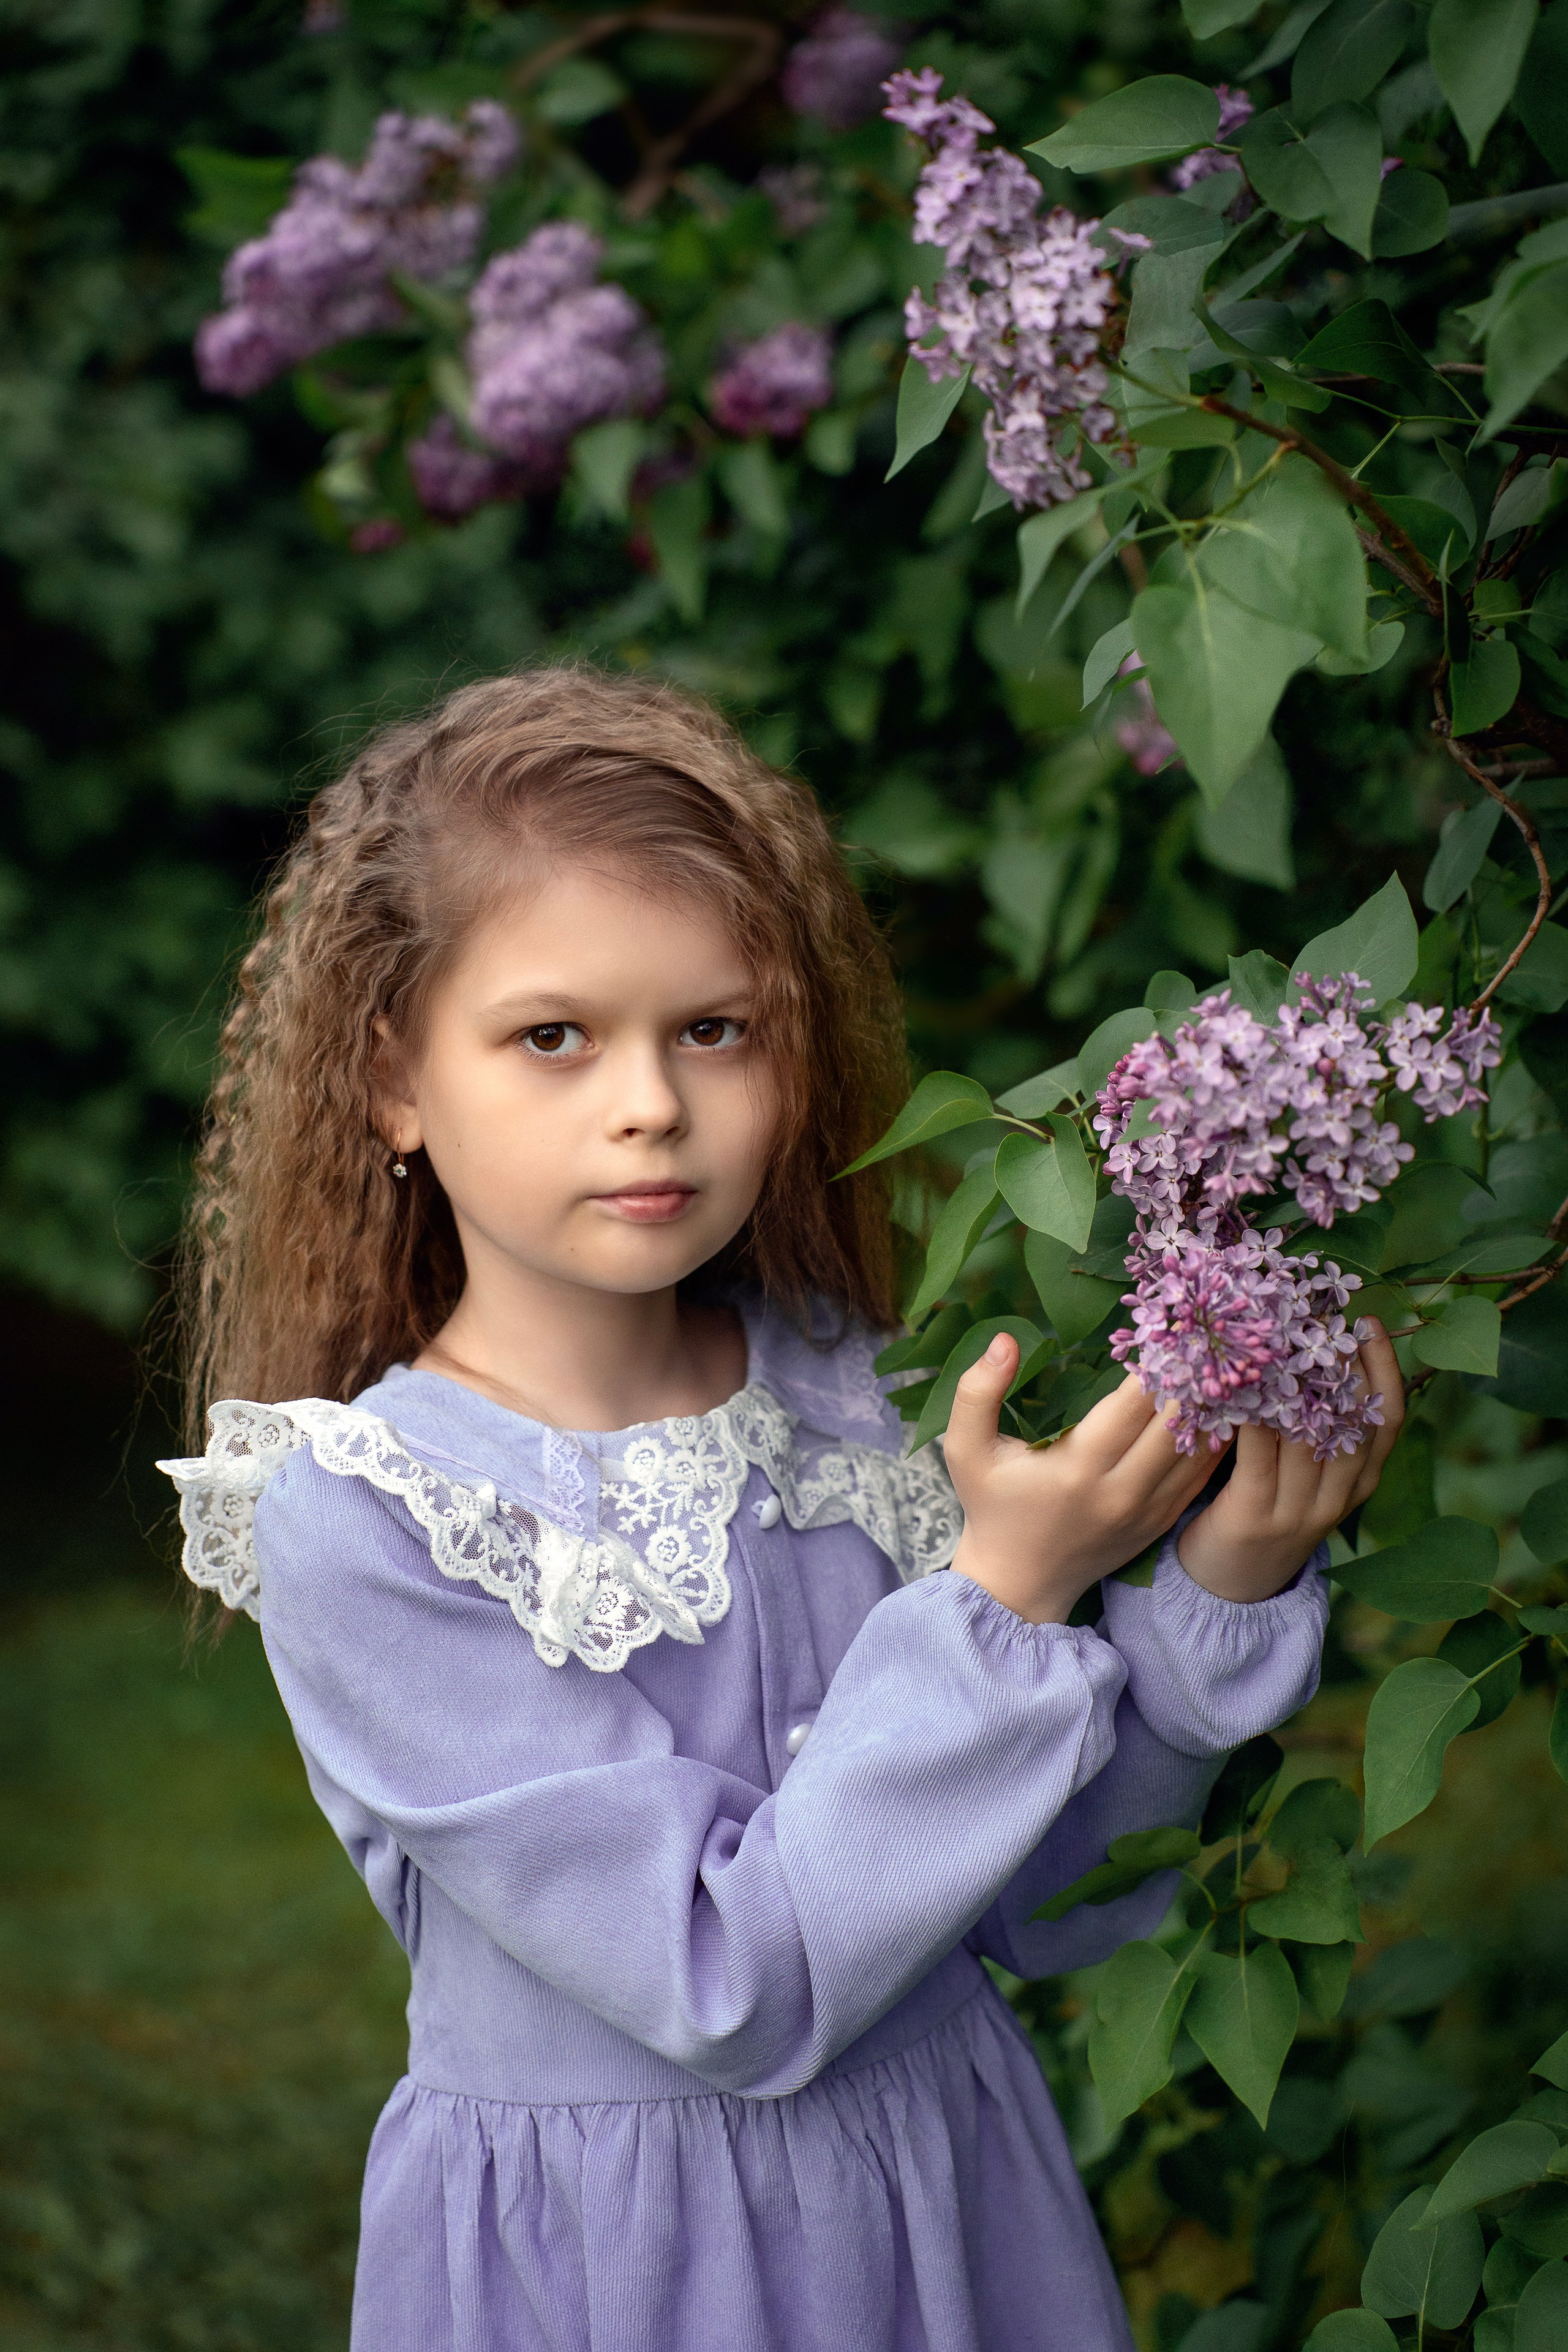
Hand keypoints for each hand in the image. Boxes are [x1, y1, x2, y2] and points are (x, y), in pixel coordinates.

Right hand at [944, 1338, 1214, 1624]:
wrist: (1019, 1582)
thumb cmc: (991, 1505)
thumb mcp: (966, 1449)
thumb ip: (977, 1392)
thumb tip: (1005, 1340)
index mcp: (1075, 1468)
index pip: (1132, 1405)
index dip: (1152, 1366)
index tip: (1160, 1331)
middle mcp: (1120, 1492)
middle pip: (1173, 1423)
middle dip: (1187, 1379)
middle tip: (1195, 1340)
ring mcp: (1146, 1511)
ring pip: (1197, 1449)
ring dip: (1206, 1407)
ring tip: (1211, 1367)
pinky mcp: (1160, 1522)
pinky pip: (1200, 1474)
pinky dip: (1211, 1440)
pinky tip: (1215, 1408)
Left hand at [1176, 1321, 1405, 1602]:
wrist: (1230, 1584)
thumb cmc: (1266, 1508)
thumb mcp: (1306, 1474)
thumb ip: (1317, 1425)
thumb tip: (1316, 1346)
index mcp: (1359, 1482)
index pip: (1389, 1419)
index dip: (1384, 1369)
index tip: (1367, 1322)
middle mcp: (1337, 1497)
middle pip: (1354, 1423)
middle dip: (1342, 1365)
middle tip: (1323, 1317)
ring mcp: (1297, 1511)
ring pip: (1306, 1438)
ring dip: (1294, 1384)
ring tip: (1280, 1337)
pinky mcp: (1254, 1517)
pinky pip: (1257, 1459)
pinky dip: (1250, 1419)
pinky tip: (1240, 1385)